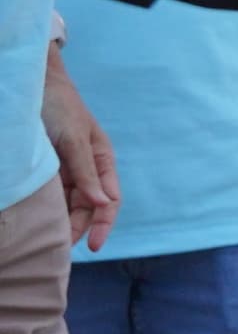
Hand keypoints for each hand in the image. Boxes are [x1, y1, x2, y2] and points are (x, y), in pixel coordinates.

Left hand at [40, 50, 118, 251]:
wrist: (32, 84)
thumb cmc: (59, 107)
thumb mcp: (74, 139)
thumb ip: (86, 171)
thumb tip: (102, 203)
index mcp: (102, 161)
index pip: (109, 201)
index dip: (103, 225)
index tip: (93, 247)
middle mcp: (87, 169)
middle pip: (88, 207)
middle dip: (79, 229)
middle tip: (60, 249)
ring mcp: (66, 170)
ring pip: (69, 204)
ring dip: (62, 221)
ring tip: (47, 240)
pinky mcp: (48, 168)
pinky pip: (51, 195)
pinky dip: (47, 209)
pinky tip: (38, 219)